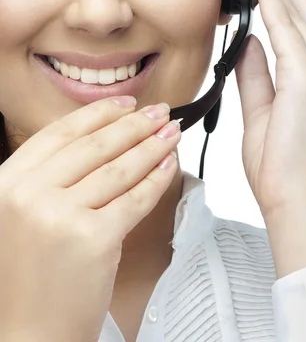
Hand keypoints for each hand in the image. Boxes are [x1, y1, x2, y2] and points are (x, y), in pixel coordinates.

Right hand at [0, 98, 180, 341]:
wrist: (26, 336)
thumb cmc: (27, 277)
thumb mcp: (20, 215)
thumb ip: (49, 177)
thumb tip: (103, 134)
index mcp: (6, 183)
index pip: (61, 133)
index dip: (100, 113)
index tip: (127, 102)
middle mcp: (27, 195)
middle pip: (96, 146)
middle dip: (135, 124)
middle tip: (162, 111)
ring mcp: (60, 216)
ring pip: (120, 168)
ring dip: (153, 145)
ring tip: (173, 132)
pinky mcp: (94, 240)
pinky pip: (135, 198)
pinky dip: (157, 179)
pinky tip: (170, 165)